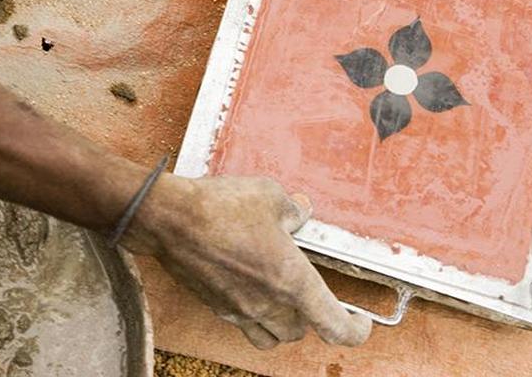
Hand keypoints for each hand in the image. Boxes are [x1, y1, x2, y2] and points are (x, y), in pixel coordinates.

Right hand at [122, 174, 370, 348]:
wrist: (170, 220)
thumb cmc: (221, 207)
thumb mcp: (270, 195)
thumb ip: (293, 209)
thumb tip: (301, 213)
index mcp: (293, 281)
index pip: (336, 327)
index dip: (356, 331)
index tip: (361, 321)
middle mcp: (269, 304)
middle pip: (301, 332)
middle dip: (311, 318)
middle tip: (310, 291)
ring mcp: (239, 310)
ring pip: (272, 336)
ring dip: (283, 323)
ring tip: (281, 296)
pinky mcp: (216, 306)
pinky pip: (243, 324)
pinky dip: (254, 315)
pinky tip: (248, 285)